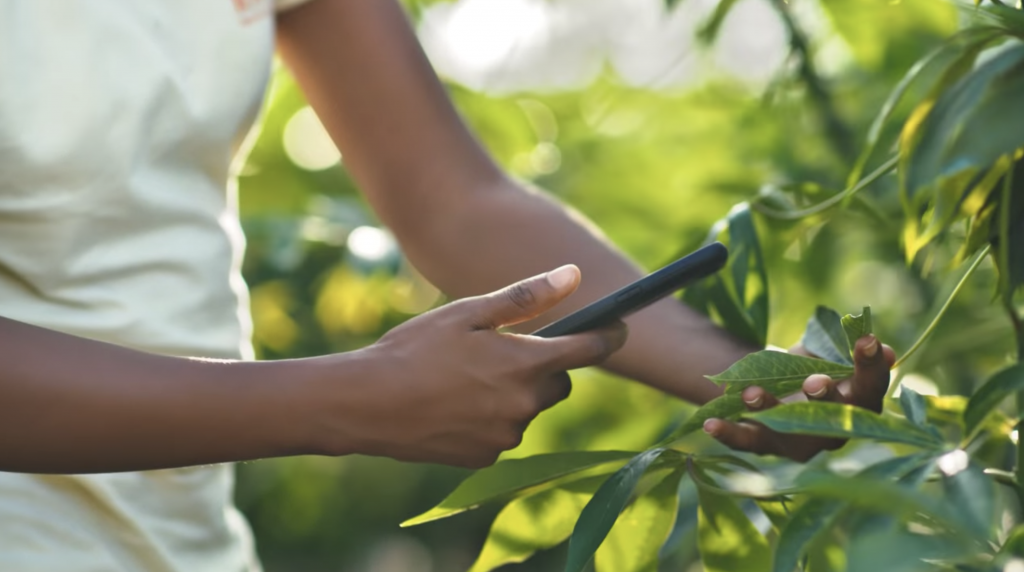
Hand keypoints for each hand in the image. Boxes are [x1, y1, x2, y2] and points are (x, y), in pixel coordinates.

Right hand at [330, 265, 626, 467]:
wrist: (366, 404)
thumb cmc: (415, 349)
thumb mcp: (469, 313)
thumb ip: (527, 297)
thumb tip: (573, 274)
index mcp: (526, 364)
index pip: (590, 351)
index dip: (607, 336)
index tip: (616, 328)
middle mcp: (525, 405)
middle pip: (558, 384)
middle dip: (543, 368)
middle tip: (503, 352)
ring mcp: (506, 436)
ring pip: (527, 409)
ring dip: (511, 394)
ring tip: (464, 379)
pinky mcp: (485, 457)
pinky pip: (501, 433)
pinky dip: (489, 419)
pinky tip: (453, 405)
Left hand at [703, 336, 896, 461]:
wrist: (779, 387)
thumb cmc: (814, 365)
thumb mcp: (829, 352)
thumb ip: (845, 348)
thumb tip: (876, 346)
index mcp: (860, 402)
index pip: (873, 387)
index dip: (872, 366)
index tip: (868, 341)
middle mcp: (834, 430)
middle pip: (835, 420)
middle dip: (825, 400)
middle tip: (815, 381)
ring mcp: (800, 443)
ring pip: (789, 434)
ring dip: (771, 412)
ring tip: (751, 393)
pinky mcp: (765, 444)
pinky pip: (747, 442)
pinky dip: (729, 434)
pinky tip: (710, 424)